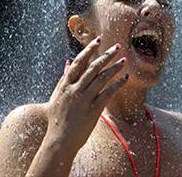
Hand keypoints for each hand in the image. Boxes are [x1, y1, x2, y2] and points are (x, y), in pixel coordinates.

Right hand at [45, 36, 128, 151]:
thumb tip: (68, 62)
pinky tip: (125, 77)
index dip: (89, 49)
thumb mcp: (57, 97)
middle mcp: (74, 89)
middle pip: (93, 67)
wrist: (59, 141)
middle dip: (106, 55)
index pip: (79, 62)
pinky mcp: (93, 109)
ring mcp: (84, 99)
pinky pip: (108, 93)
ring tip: (124, 59)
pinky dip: (117, 83)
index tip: (98, 39)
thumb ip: (63, 79)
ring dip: (114, 67)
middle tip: (117, 46)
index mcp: (65, 85)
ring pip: (102, 78)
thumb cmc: (57, 119)